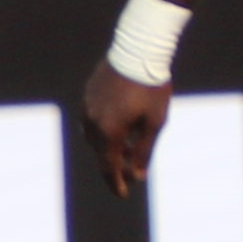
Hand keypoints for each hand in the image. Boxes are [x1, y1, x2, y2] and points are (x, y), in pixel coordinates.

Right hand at [81, 59, 172, 196]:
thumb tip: (138, 175)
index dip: (116, 183)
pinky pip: (91, 119)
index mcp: (110, 131)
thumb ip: (144, 151)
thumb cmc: (151, 87)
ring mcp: (87, 106)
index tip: (124, 193)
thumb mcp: (155, 122)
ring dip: (108, 145)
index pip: (109, 166)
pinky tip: (119, 124)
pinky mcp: (87, 93)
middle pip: (101, 152)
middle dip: (115, 164)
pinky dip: (103, 128)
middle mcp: (93, 122)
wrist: (139, 48)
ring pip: (93, 136)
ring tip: (127, 145)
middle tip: (130, 170)